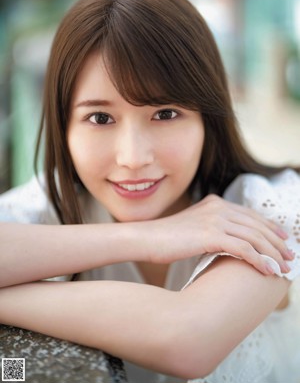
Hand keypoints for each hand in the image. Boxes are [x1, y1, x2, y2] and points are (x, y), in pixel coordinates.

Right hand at [148, 194, 292, 274]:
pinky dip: (258, 260)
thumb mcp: (193, 226)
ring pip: (254, 237)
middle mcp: (218, 207)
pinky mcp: (210, 234)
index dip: (270, 227)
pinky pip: (243, 248)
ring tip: (283, 267)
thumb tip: (229, 241)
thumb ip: (212, 227)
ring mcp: (214, 219)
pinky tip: (266, 271)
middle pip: (256, 225)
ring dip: (272, 253)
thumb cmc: (166, 238)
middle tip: (289, 256)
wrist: (145, 238)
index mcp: (215, 203)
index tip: (283, 240)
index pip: (250, 215)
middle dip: (276, 242)